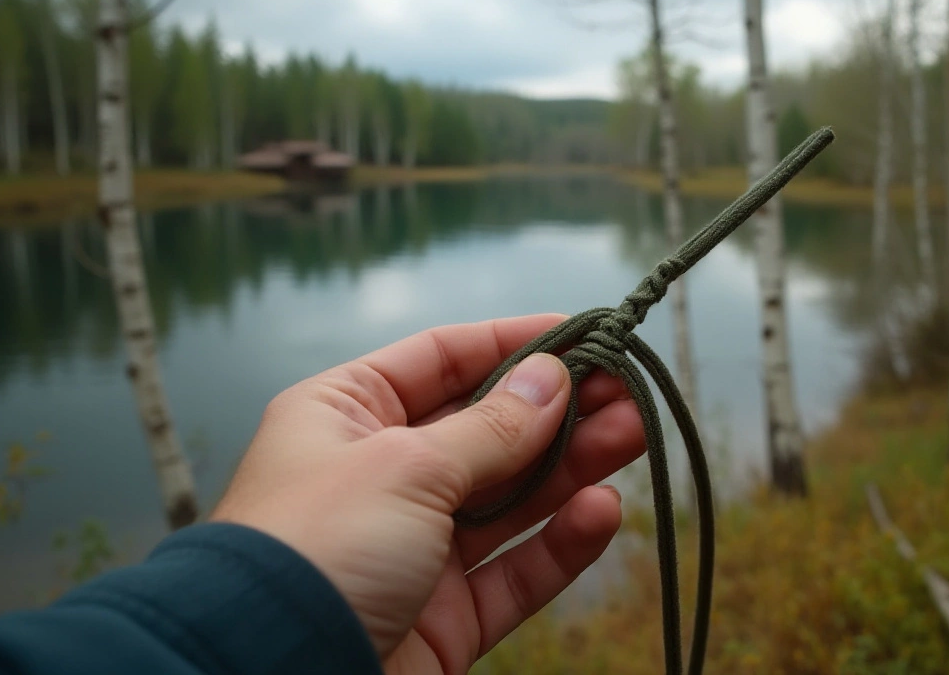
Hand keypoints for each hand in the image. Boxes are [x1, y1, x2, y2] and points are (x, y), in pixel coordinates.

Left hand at [210, 314, 645, 672]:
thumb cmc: (314, 550)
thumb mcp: (404, 467)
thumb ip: (489, 428)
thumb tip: (553, 377)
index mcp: (345, 416)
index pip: (441, 360)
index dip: (513, 342)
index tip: (584, 331)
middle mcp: (380, 476)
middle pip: (487, 428)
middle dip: (558, 407)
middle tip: (627, 387)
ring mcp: (415, 549)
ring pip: (510, 498)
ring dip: (573, 466)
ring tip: (634, 432)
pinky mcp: (444, 616)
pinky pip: (514, 571)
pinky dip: (560, 544)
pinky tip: (602, 511)